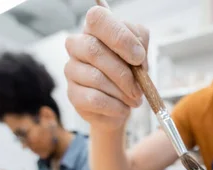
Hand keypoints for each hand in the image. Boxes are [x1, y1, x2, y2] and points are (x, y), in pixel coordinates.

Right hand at [64, 6, 148, 132]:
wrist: (120, 105)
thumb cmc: (129, 74)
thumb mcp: (140, 55)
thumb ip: (141, 45)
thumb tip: (137, 53)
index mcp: (94, 29)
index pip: (98, 19)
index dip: (120, 37)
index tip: (138, 57)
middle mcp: (77, 45)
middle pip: (94, 51)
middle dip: (123, 73)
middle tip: (139, 87)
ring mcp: (71, 70)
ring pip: (96, 78)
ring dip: (122, 92)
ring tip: (133, 99)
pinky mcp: (72, 94)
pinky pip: (95, 99)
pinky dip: (115, 106)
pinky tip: (123, 108)